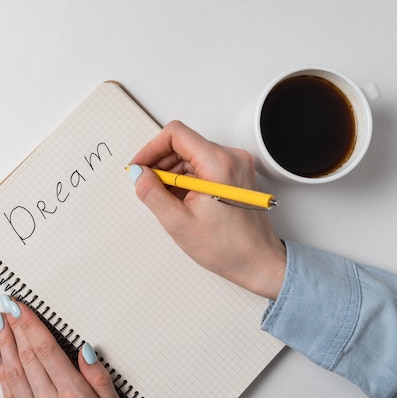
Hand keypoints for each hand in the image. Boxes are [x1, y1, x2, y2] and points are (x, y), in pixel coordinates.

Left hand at [0, 295, 124, 397]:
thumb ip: (100, 379)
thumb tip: (85, 350)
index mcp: (73, 394)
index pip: (45, 349)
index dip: (29, 325)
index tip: (20, 306)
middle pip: (26, 356)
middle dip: (15, 328)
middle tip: (6, 306)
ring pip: (13, 372)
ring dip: (3, 345)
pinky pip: (9, 394)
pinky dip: (1, 372)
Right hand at [129, 120, 285, 299]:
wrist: (258, 263)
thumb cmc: (228, 248)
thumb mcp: (178, 222)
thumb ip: (152, 193)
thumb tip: (138, 173)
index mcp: (219, 164)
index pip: (176, 134)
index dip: (151, 149)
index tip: (140, 167)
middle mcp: (231, 158)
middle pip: (183, 143)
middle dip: (160, 163)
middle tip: (148, 187)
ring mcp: (236, 165)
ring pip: (191, 155)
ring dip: (172, 173)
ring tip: (166, 199)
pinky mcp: (235, 174)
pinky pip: (203, 166)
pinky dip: (186, 179)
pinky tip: (181, 200)